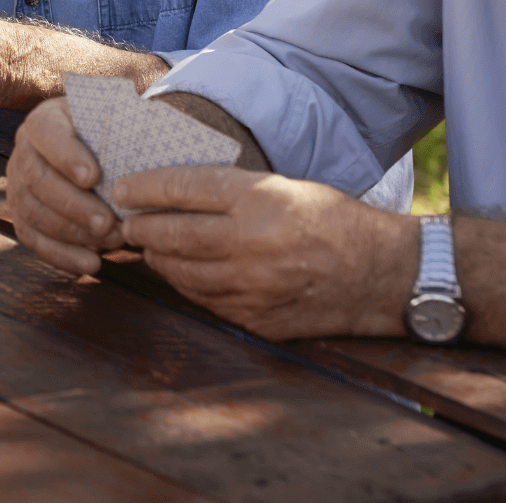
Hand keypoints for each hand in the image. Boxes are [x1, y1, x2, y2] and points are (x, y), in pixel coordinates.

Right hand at [7, 96, 123, 273]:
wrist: (97, 151)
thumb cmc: (110, 136)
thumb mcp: (114, 120)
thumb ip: (123, 128)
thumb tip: (146, 145)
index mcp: (45, 119)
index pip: (47, 133)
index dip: (66, 156)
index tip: (93, 177)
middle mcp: (24, 150)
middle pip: (37, 179)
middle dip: (73, 205)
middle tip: (108, 223)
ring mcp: (18, 184)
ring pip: (33, 212)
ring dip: (72, 233)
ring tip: (111, 241)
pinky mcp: (22, 216)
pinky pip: (33, 240)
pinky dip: (62, 256)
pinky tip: (92, 263)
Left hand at [116, 165, 416, 340]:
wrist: (382, 275)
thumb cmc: (332, 220)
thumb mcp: (285, 186)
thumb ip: (232, 190)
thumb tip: (175, 188)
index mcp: (261, 200)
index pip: (185, 187)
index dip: (147, 188)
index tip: (123, 188)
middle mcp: (252, 244)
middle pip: (174, 234)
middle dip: (141, 226)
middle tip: (124, 220)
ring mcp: (253, 287)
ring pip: (182, 272)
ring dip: (158, 258)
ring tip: (146, 245)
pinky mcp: (257, 319)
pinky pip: (204, 300)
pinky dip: (185, 284)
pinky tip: (178, 272)